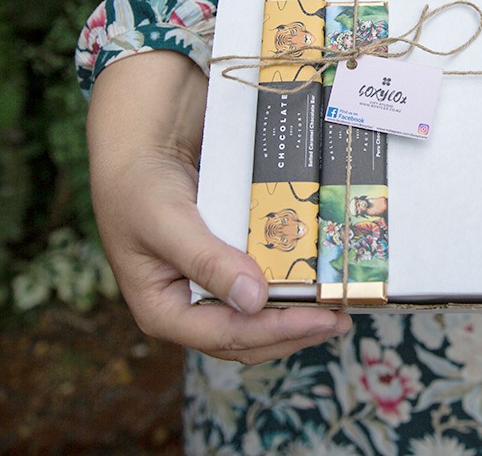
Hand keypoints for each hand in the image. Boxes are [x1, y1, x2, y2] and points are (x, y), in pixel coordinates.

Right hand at [88, 51, 350, 363]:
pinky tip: (315, 280)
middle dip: (294, 331)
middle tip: (340, 317)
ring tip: (337, 307)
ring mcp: (207, 288)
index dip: (275, 331)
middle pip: (246, 337)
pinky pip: (259, 287)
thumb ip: (208, 262)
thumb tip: (253, 301)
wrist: (141, 145)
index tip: (320, 318)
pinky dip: (287, 288)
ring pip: (256, 318)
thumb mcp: (169, 222)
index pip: (227, 336)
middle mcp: (186, 308)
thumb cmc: (141, 185)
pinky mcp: (224, 266)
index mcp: (163, 311)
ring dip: (295, 316)